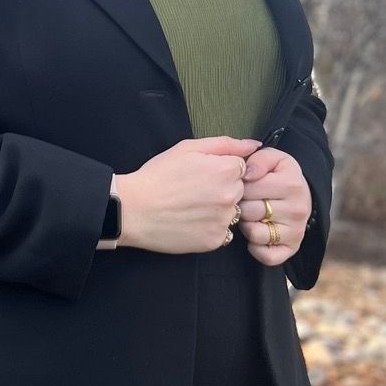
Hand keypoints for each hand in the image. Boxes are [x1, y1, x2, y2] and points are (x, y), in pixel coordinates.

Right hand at [115, 136, 262, 253]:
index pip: (240, 168)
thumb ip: (225, 144)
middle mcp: (230, 196)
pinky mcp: (214, 241)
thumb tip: (253, 145)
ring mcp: (223, 221)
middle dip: (221, 189)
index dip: (220, 170)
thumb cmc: (157, 177)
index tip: (202, 175)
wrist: (133, 209)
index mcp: (226, 170)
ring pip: (231, 212)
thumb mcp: (188, 148)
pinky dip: (209, 228)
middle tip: (194, 191)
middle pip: (238, 190)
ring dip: (217, 210)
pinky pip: (222, 233)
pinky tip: (190, 221)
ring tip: (191, 207)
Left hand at [236, 147, 311, 267]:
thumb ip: (258, 159)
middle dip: (240, 205)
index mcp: (292, 184)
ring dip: (246, 225)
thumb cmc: (279, 175)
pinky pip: (266, 256)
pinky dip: (256, 248)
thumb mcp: (272, 158)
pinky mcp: (291, 249)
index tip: (242, 184)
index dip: (238, 185)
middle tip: (244, 201)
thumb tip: (247, 174)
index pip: (248, 187)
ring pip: (254, 233)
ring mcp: (296, 232)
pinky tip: (256, 234)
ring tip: (250, 215)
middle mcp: (298, 209)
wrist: (299, 195)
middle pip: (249, 211)